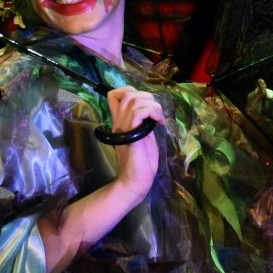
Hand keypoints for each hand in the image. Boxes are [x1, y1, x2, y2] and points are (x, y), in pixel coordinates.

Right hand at [107, 86, 163, 200]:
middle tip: (156, 113)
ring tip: (159, 119)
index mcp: (120, 121)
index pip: (114, 95)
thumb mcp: (143, 136)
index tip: (144, 103)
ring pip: (134, 100)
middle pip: (126, 93)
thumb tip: (151, 110)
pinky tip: (158, 123)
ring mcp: (124, 128)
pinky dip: (152, 112)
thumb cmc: (141, 162)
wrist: (135, 181)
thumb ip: (142, 122)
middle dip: (147, 96)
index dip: (129, 90)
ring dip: (152, 105)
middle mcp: (119, 122)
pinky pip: (138, 113)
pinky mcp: (132, 136)